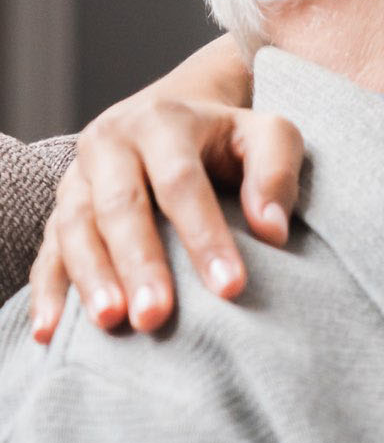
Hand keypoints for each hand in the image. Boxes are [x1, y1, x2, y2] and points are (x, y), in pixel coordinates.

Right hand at [30, 41, 303, 341]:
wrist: (177, 110)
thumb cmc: (231, 138)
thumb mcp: (268, 135)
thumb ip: (276, 173)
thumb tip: (273, 230)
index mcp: (163, 123)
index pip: (181, 181)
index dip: (205, 234)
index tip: (230, 287)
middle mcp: (111, 144)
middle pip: (119, 206)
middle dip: (139, 263)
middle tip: (156, 317)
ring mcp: (79, 177)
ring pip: (74, 227)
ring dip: (91, 277)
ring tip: (110, 322)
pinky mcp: (61, 209)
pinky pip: (47, 250)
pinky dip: (47, 290)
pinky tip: (51, 331)